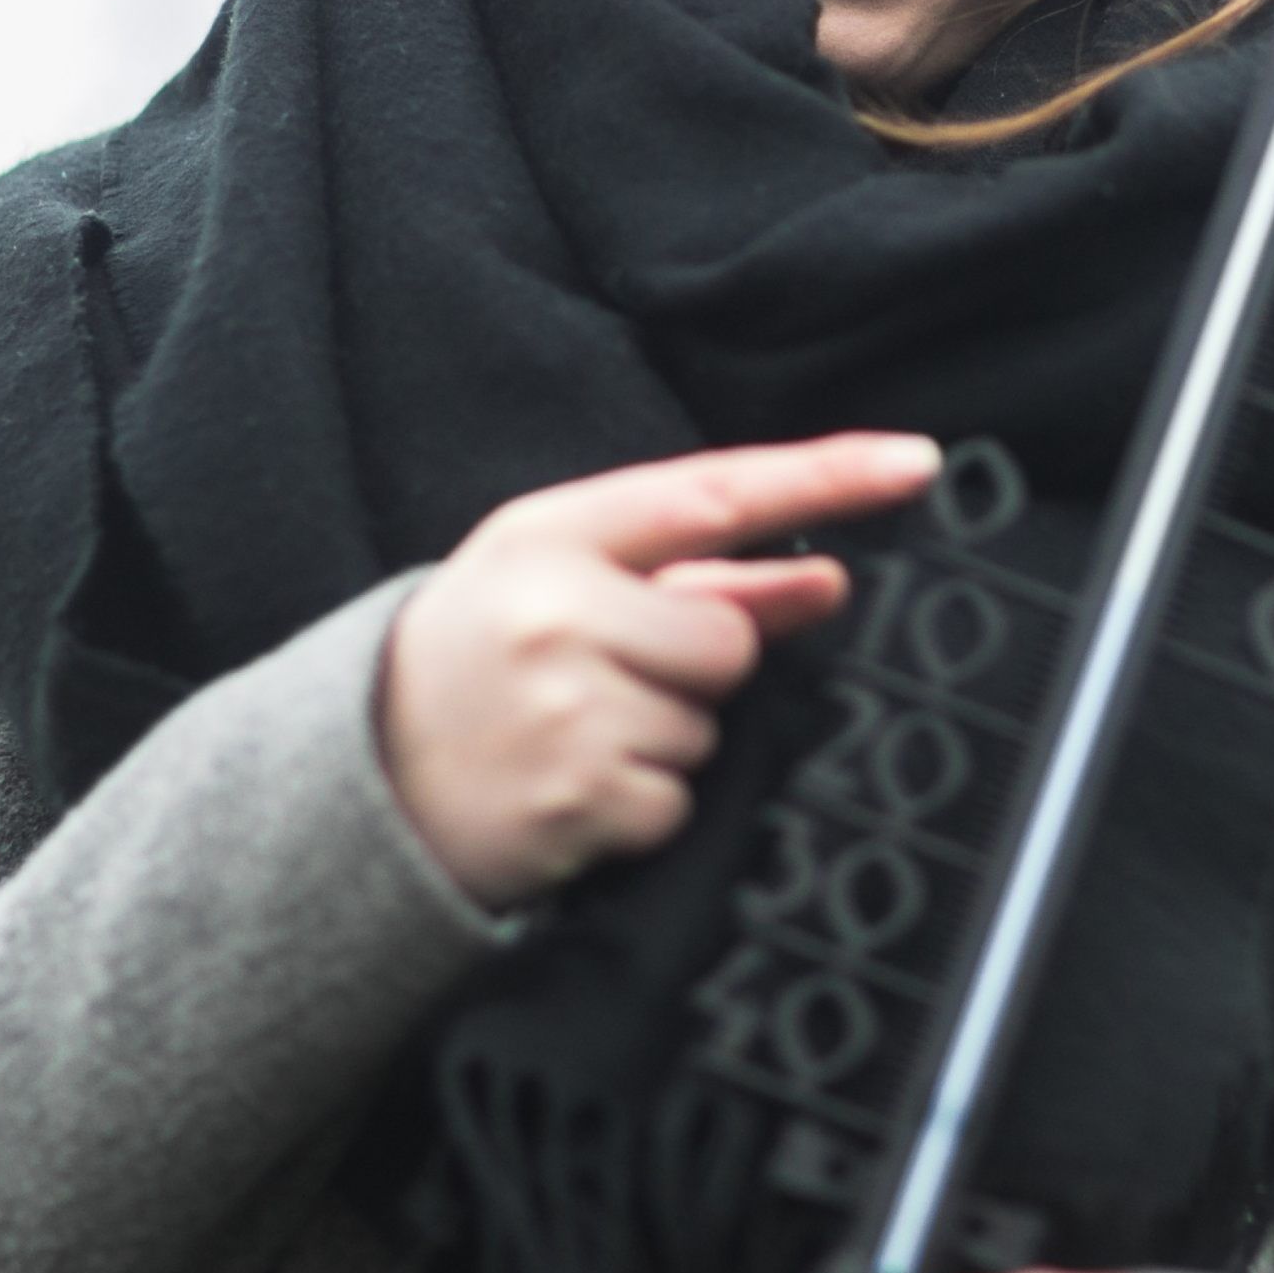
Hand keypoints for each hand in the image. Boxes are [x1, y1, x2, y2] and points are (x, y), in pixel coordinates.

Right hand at [378, 431, 942, 909]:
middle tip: (606, 680)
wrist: (359, 772)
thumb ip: (690, 574)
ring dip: (662, 741)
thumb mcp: (558, 584)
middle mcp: (559, 611)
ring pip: (706, 725)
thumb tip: (827, 581)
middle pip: (728, 638)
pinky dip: (639, 808)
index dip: (824, 478)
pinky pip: (676, 800)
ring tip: (572, 734)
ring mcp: (569, 708)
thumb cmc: (476, 662)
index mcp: (552, 535)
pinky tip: (570, 789)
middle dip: (695, 669)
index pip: (715, 491)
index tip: (914, 464)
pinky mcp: (580, 797)